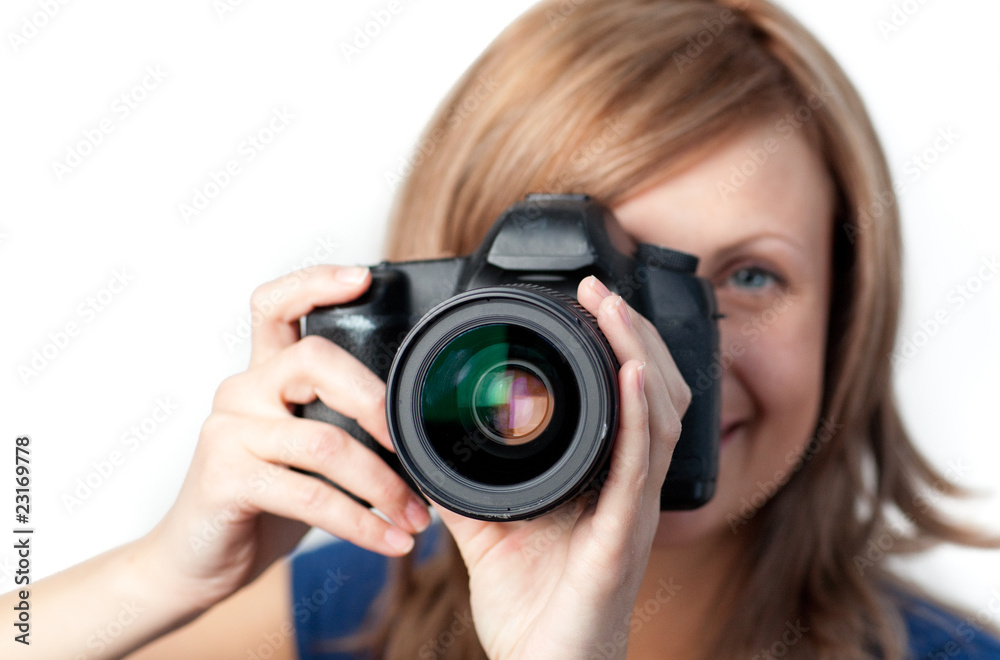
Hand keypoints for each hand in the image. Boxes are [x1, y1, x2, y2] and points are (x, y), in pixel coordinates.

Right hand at [139, 265, 430, 611]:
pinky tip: (387, 540)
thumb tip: (415, 420)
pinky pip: (310, 494)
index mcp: (263, 375)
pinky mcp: (225, 478)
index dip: (315, 282)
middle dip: (377, 402)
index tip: (363, 278)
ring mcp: (229, 432)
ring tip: (415, 517)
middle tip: (414, 447)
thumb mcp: (304, 451)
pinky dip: (360, 522)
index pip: (276, 305)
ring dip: (384, 485)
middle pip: (314, 359)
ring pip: (325, 440)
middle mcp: (241, 391)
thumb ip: (338, 420)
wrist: (197, 560)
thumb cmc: (262, 501)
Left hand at [437, 276, 691, 658]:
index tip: (590, 302)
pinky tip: (633, 374)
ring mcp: (634, 511)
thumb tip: (424, 440)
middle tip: (604, 291)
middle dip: (634, 335)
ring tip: (617, 313)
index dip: (620, 347)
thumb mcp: (487, 527)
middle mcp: (630, 489)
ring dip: (641, 356)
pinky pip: (642, 466)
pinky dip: (640, 414)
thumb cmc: (531, 608)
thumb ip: (463, 480)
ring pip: (661, 416)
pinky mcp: (624, 538)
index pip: (629, 400)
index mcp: (605, 481)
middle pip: (658, 394)